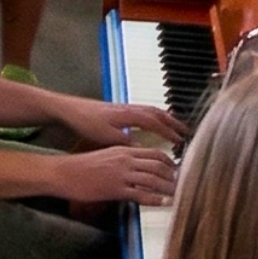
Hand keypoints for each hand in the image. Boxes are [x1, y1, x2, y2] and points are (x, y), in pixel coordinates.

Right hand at [47, 142, 176, 206]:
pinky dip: (153, 198)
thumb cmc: (83, 166)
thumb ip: (123, 158)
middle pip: (158, 165)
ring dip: (167, 187)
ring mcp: (121, 174)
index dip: (169, 162)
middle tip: (181, 183)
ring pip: (152, 179)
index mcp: (124, 150)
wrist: (65, 172)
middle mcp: (126, 159)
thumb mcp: (107, 156)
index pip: (154, 153)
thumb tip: (136, 166)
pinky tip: (161, 202)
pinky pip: (140, 194)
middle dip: (172, 175)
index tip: (175, 169)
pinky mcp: (115, 189)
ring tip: (177, 193)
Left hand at [49, 92, 186, 149]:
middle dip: (173, 122)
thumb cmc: (87, 122)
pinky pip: (144, 111)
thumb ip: (127, 142)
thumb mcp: (107, 137)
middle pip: (157, 113)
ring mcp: (125, 108)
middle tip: (186, 131)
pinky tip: (154, 123)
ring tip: (176, 126)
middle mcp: (131, 109)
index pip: (155, 122)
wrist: (71, 110)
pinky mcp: (120, 110)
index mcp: (129, 115)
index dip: (169, 131)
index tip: (181, 140)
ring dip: (165, 118)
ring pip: (151, 110)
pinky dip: (154, 116)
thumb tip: (145, 150)